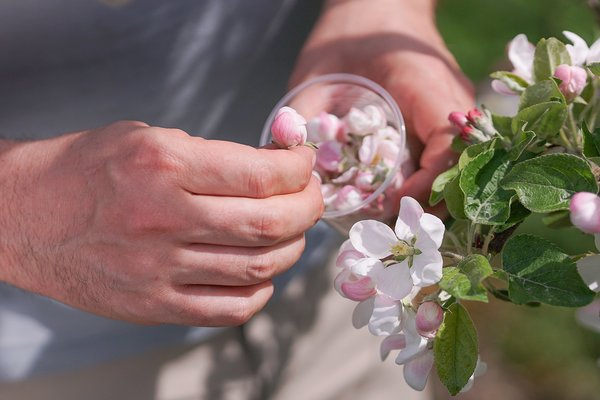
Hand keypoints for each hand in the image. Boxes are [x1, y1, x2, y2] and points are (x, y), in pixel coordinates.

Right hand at [0, 121, 322, 325]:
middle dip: (309, 207)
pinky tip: (260, 270)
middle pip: (271, 223)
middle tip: (310, 196)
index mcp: (163, 166)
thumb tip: (276, 169)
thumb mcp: (148, 138)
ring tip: (291, 230)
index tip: (304, 164)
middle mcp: (163, 220)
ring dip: (292, 247)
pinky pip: (230, 309)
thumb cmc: (88, 168)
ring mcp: (158, 270)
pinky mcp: (153, 306)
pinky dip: (261, 289)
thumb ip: (214, 156)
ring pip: (259, 267)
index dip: (299, 169)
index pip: (262, 175)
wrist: (25, 215)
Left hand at [291, 0, 474, 211]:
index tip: (394, 204)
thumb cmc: (349, 33)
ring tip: (398, 217)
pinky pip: (447, 155)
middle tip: (396, 226)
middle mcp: (449, 98)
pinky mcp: (443, 115)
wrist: (378, 5)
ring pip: (459, 164)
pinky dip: (429, 180)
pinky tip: (401, 195)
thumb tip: (290, 168)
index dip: (426, 184)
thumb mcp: (318, 69)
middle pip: (461, 163)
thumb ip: (305, 115)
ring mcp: (452, 107)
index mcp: (424, 84)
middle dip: (433, 200)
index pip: (446, 146)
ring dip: (434, 195)